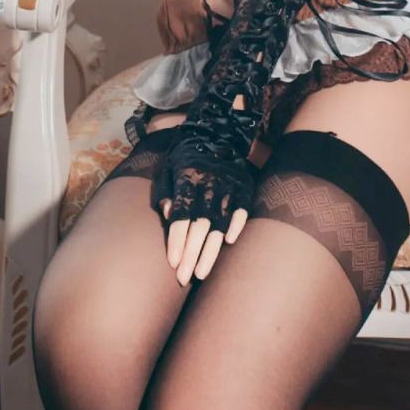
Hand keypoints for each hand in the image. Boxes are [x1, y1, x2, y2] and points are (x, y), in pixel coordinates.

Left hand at [152, 140, 255, 285]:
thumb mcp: (167, 167)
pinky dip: (236, 225)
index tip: (172, 262)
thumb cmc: (184, 157)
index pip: (182, 214)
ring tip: (201, 274)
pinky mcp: (244, 187)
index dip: (177, 239)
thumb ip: (164, 191)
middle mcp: (209, 182)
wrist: (216, 132)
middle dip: (191, 254)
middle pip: (200, 224)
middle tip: (183, 278)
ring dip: (211, 250)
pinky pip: (242, 210)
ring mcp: (229, 185)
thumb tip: (168, 214)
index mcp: (187, 177)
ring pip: (220, 223)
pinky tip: (229, 244)